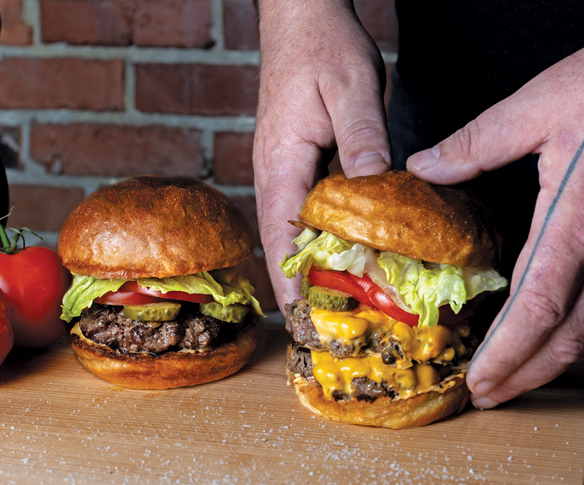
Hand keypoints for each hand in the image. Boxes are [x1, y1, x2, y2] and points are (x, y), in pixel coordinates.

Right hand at [254, 0, 390, 310]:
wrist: (300, 19)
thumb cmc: (322, 48)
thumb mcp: (352, 89)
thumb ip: (362, 140)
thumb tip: (373, 192)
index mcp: (280, 164)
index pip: (281, 238)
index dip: (292, 284)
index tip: (305, 324)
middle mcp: (273, 174)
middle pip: (281, 244)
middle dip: (298, 287)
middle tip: (324, 329)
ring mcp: (282, 169)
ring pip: (291, 231)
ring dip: (308, 267)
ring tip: (333, 305)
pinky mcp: (295, 162)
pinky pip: (303, 211)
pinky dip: (318, 239)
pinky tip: (340, 253)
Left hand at [407, 48, 583, 408]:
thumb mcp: (540, 106)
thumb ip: (479, 142)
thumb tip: (424, 168)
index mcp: (575, 220)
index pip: (540, 303)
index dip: (510, 350)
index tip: (480, 379)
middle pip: (570, 333)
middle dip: (527, 372)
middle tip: (489, 395)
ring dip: (550, 361)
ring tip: (511, 379)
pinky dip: (569, 330)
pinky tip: (543, 335)